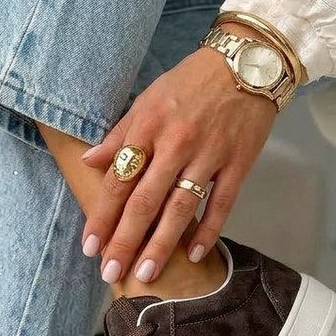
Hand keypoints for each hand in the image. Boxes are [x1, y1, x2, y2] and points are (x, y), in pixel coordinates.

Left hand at [80, 42, 277, 282]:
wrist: (248, 60)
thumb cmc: (191, 81)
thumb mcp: (147, 99)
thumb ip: (119, 135)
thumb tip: (87, 161)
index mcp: (148, 126)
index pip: (119, 180)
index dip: (102, 216)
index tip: (90, 247)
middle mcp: (176, 143)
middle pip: (145, 201)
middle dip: (125, 241)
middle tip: (111, 274)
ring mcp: (209, 154)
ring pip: (180, 208)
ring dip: (161, 244)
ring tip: (146, 274)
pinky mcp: (238, 163)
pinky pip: (221, 204)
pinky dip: (208, 231)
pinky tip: (192, 256)